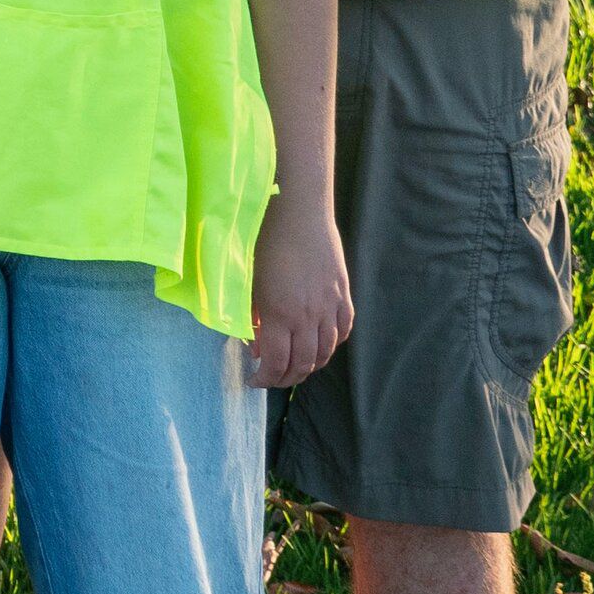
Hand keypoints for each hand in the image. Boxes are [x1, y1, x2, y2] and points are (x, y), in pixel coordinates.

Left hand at [247, 193, 352, 389]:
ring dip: (310, 366)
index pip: (276, 363)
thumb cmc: (264, 242)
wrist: (299, 213)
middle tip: (273, 379)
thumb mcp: (249, 283)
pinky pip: (343, 330)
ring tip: (295, 366)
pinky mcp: (343, 295)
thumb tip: (256, 346)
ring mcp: (329, 307)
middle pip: (303, 365)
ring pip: (325, 352)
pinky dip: (332, 344)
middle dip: (286, 379)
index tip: (254, 380)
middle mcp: (307, 317)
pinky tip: (321, 344)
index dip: (265, 379)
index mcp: (279, 315)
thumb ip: (252, 317)